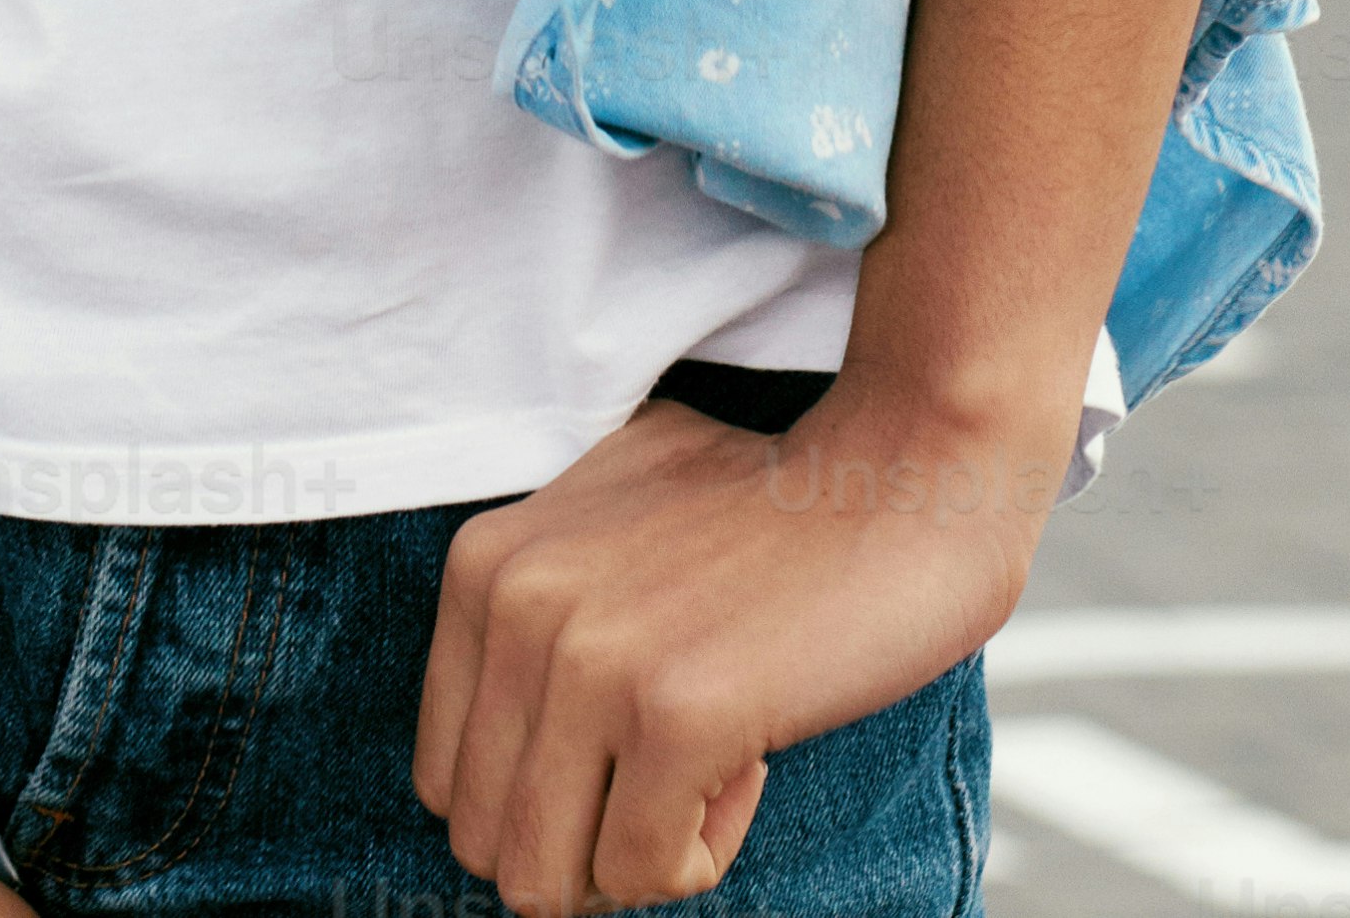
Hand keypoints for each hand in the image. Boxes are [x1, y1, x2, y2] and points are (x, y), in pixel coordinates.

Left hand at [414, 376, 1055, 913]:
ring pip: (545, 881)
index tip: (622, 754)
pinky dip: (702, 851)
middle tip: (666, 779)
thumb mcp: (606, 514)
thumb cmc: (772, 506)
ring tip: (706, 767)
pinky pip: (646, 871)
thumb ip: (536, 605)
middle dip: (579, 844)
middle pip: (486, 841)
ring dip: (635, 856)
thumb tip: (502, 757)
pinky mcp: (678, 716)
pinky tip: (750, 760)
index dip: (539, 800)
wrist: (905, 473)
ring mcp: (591, 663)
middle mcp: (516, 610)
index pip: (445, 778)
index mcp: (481, 568)